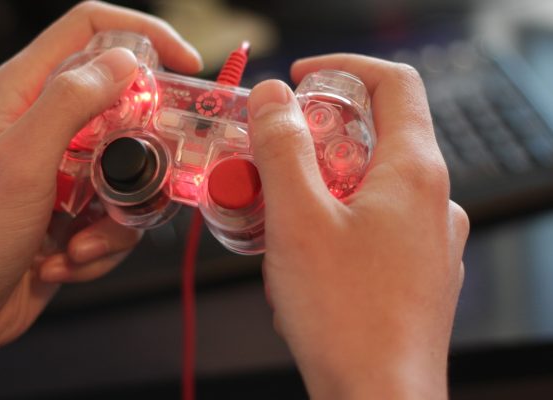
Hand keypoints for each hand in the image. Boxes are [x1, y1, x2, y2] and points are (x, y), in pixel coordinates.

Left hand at [0, 1, 202, 359]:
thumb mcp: (21, 160)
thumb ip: (71, 101)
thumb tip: (125, 61)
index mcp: (23, 92)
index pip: (91, 30)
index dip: (143, 35)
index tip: (184, 64)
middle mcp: (45, 124)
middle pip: (124, 106)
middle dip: (143, 151)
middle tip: (142, 179)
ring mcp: (63, 170)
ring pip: (129, 172)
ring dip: (115, 217)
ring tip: (76, 242)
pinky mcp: (74, 211)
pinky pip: (116, 217)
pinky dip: (100, 245)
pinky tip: (63, 261)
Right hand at [247, 55, 468, 398]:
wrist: (378, 398)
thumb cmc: (347, 318)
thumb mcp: (296, 218)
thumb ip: (283, 147)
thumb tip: (275, 99)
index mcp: (414, 172)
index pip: (392, 84)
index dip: (342, 70)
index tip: (300, 82)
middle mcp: (434, 200)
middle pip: (374, 136)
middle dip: (313, 142)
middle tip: (269, 163)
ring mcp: (429, 239)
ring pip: (368, 186)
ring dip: (318, 189)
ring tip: (277, 222)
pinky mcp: (416, 271)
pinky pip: (372, 225)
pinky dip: (333, 224)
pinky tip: (301, 260)